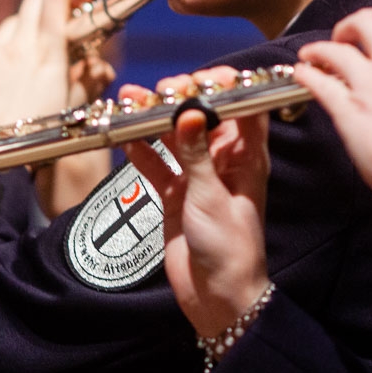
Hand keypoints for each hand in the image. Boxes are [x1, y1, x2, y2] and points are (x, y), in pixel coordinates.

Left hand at [0, 0, 109, 126]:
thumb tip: (99, 66)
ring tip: (36, 56)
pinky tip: (11, 78)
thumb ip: (86, 80)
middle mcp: (16, 47)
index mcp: (46, 54)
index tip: (80, 0)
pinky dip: (6, 53)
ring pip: (11, 23)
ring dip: (28, 30)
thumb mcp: (70, 109)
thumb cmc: (34, 141)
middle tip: (61, 23)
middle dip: (50, 4)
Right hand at [126, 67, 271, 339]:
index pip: (242, 109)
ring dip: (155, 120)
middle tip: (161, 90)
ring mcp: (197, 178)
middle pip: (203, 118)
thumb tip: (190, 111)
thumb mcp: (211, 196)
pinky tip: (125, 135)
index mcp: (246, 159)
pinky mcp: (175, 196)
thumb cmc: (230, 248)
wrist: (217, 297)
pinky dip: (141, 151)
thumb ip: (196, 153)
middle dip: (182, 99)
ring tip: (133, 101)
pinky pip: (157, 165)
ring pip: (174, 138)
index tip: (202, 76)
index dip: (226, 88)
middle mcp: (223, 163)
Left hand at [294, 0, 371, 218]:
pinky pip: (318, 82)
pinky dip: (305, 75)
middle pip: (369, 19)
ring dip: (319, 48)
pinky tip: (301, 75)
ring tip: (312, 55)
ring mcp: (369, 85)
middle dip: (352, 24)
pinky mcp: (347, 108)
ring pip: (336, 48)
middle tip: (347, 39)